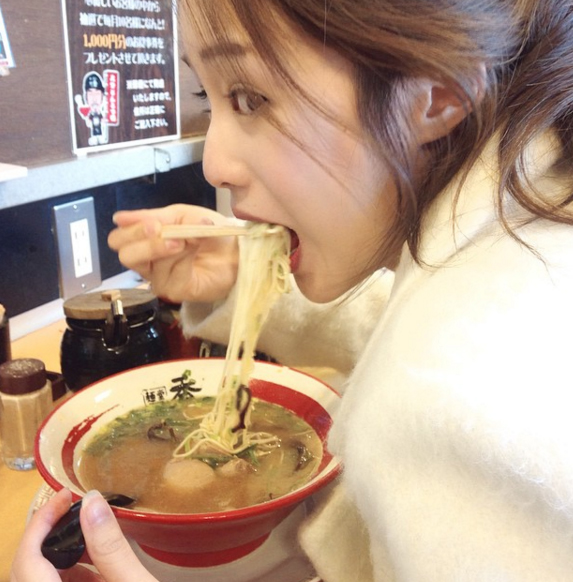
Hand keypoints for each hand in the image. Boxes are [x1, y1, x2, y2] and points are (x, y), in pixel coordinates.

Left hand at [11, 489, 157, 581]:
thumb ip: (111, 547)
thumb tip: (92, 501)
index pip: (27, 559)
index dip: (42, 522)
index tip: (66, 495)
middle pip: (28, 567)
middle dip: (50, 532)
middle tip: (75, 504)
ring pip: (44, 577)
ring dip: (65, 551)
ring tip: (93, 527)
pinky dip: (77, 569)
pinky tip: (102, 562)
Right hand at [108, 204, 238, 303]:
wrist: (238, 247)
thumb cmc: (210, 231)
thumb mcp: (181, 215)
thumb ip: (152, 216)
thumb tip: (119, 218)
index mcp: (144, 241)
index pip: (119, 239)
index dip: (131, 231)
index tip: (153, 223)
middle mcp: (148, 263)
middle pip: (126, 256)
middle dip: (145, 242)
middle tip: (165, 233)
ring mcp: (161, 279)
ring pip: (149, 265)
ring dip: (172, 246)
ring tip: (191, 238)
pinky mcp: (176, 291)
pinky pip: (171, 275)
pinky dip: (184, 257)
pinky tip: (195, 249)